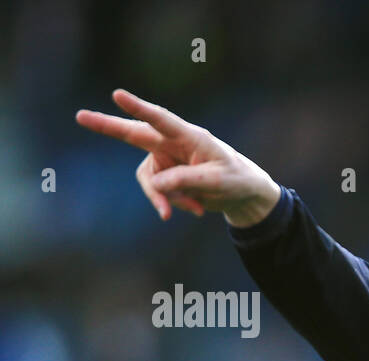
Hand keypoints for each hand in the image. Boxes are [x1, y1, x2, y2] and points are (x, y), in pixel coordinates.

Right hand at [75, 89, 279, 225]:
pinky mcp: (164, 175)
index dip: (139, 109)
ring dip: (170, 198)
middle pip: (134, 134)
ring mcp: (165, 159)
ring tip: (198, 207)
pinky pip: (159, 194)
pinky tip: (198, 208)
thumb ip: (186, 180)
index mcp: (190, 136)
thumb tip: (154, 184)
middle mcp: (172, 143)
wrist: (241, 194)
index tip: (118, 95)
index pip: (161, 120)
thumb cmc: (235, 179)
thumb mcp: (217, 181)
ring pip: (151, 181)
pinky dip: (174, 204)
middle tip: (80, 116)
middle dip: (108, 127)